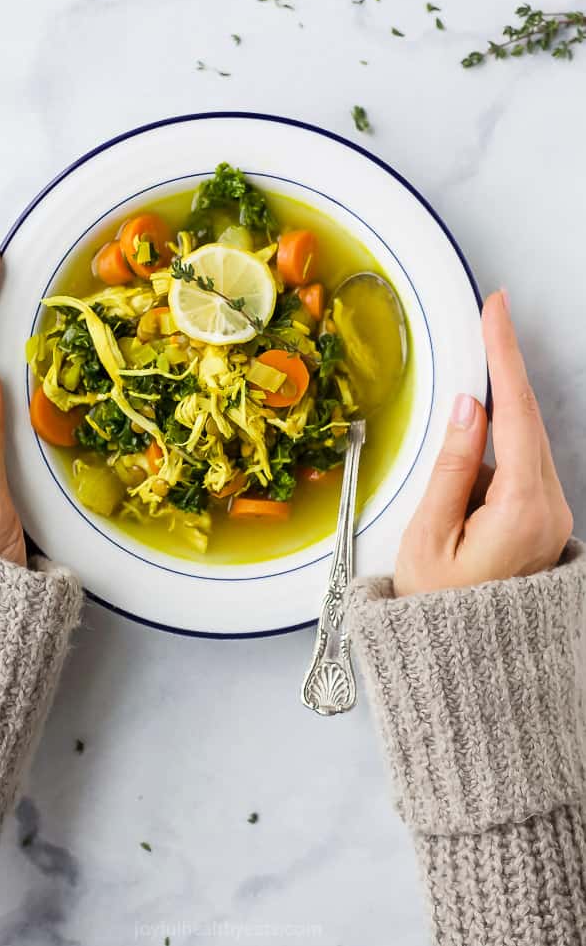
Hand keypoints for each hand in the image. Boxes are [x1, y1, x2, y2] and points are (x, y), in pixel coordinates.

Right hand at [395, 289, 571, 595]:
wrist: (467, 669)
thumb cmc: (439, 613)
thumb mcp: (429, 536)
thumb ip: (452, 467)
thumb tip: (469, 408)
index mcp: (523, 510)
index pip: (515, 413)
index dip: (505, 355)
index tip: (497, 312)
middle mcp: (550, 510)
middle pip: (526, 422)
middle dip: (502, 376)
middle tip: (487, 325)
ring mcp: (551, 518)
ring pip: (521, 447)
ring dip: (487, 433)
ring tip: (450, 485)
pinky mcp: (542, 523)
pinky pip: (518, 472)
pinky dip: (489, 462)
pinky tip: (462, 493)